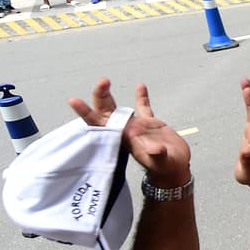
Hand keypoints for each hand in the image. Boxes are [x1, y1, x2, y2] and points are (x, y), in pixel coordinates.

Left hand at [69, 79, 190, 185]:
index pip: (100, 124)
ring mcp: (137, 126)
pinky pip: (143, 107)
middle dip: (100, 96)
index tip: (75, 101)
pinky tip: (140, 86)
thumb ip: (157, 154)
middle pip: (106, 111)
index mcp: (123, 138)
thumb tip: (156, 148)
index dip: (87, 113)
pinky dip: (141, 97)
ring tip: (105, 81)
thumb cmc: (165, 168)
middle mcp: (126, 131)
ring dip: (110, 95)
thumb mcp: (161, 162)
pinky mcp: (150, 124)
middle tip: (102, 82)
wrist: (174, 169)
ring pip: (118, 108)